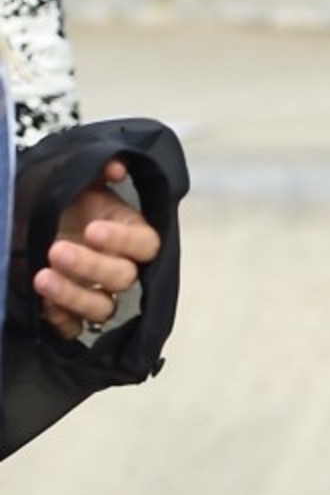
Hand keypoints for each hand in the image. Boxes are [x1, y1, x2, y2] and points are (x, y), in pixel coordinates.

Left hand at [33, 158, 160, 340]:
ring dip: (74, 295)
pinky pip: (76, 328)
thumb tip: (115, 167)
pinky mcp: (71, 313)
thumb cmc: (48, 194)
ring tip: (41, 278)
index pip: (146, 245)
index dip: (125, 241)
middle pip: (123, 277)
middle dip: (91, 265)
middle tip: (57, 251)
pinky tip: (43, 304)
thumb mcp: (69, 174)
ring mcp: (95, 291)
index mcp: (127, 232)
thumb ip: (95, 168)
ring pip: (102, 307)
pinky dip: (62, 319)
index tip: (94, 229)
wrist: (18, 215)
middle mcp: (116, 265)